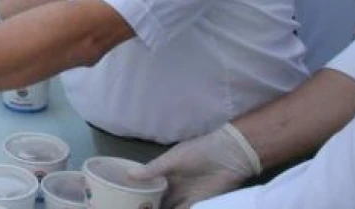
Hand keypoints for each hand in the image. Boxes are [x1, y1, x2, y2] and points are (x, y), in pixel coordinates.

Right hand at [129, 123, 260, 207]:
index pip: (148, 186)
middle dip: (148, 205)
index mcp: (165, 173)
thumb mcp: (172, 159)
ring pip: (169, 208)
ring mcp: (186, 197)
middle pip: (157, 200)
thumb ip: (153, 169)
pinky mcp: (199, 205)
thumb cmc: (198, 151)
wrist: (229, 156)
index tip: (126, 199)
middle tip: (134, 207)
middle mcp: (173, 187)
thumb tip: (129, 175)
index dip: (138, 193)